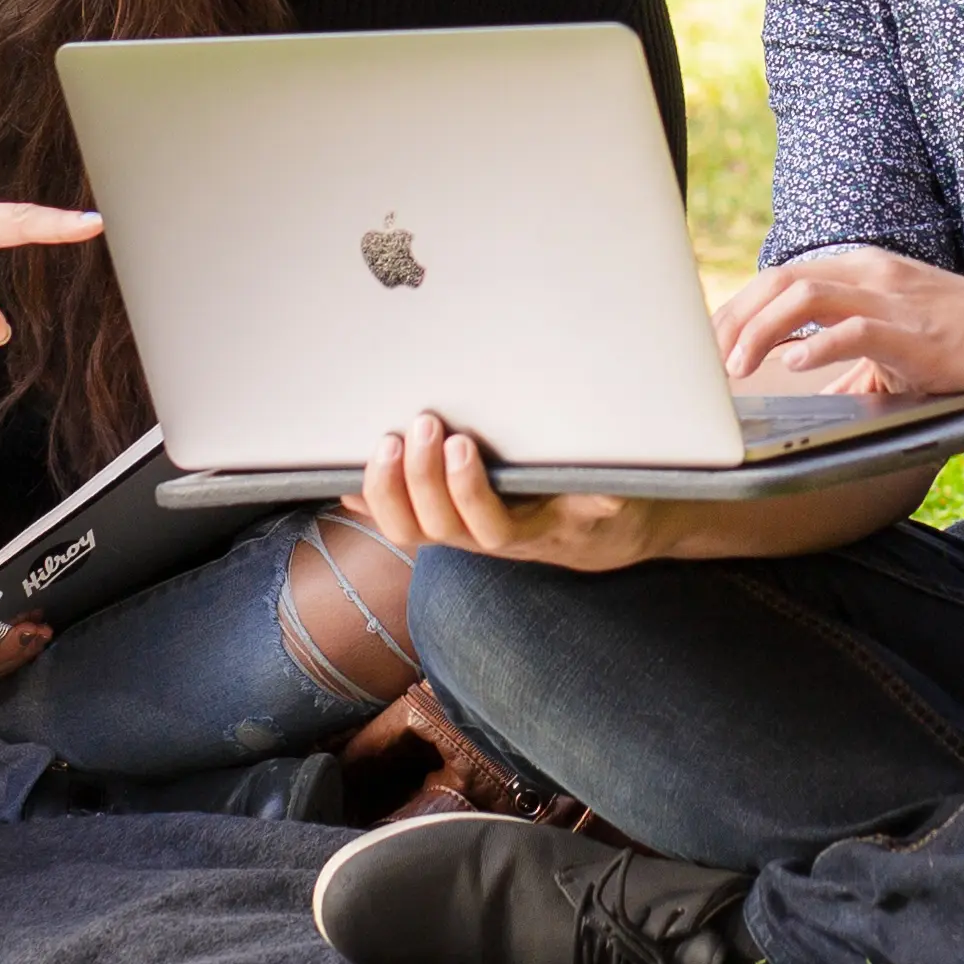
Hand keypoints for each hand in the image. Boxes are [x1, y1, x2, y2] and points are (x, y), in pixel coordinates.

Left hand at [353, 412, 691, 573]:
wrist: (599, 531)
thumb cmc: (606, 507)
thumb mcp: (620, 500)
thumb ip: (609, 497)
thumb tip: (608, 495)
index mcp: (531, 533)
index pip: (489, 527)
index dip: (467, 491)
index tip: (462, 444)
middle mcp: (487, 538)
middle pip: (437, 529)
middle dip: (420, 479)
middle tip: (422, 425)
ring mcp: (460, 531)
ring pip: (410, 530)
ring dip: (389, 488)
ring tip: (388, 440)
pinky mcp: (443, 519)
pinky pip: (398, 519)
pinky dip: (368, 502)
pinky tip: (343, 479)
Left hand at [718, 247, 963, 407]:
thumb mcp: (903, 344)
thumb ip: (855, 359)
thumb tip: (813, 389)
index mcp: (865, 271)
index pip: (781, 278)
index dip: (737, 308)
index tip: (709, 342)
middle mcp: (873, 274)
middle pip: (779, 280)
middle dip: (735, 319)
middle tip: (710, 362)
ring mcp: (894, 299)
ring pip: (804, 294)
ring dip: (761, 331)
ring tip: (738, 369)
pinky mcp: (916, 332)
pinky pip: (854, 330)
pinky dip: (816, 346)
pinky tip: (793, 368)